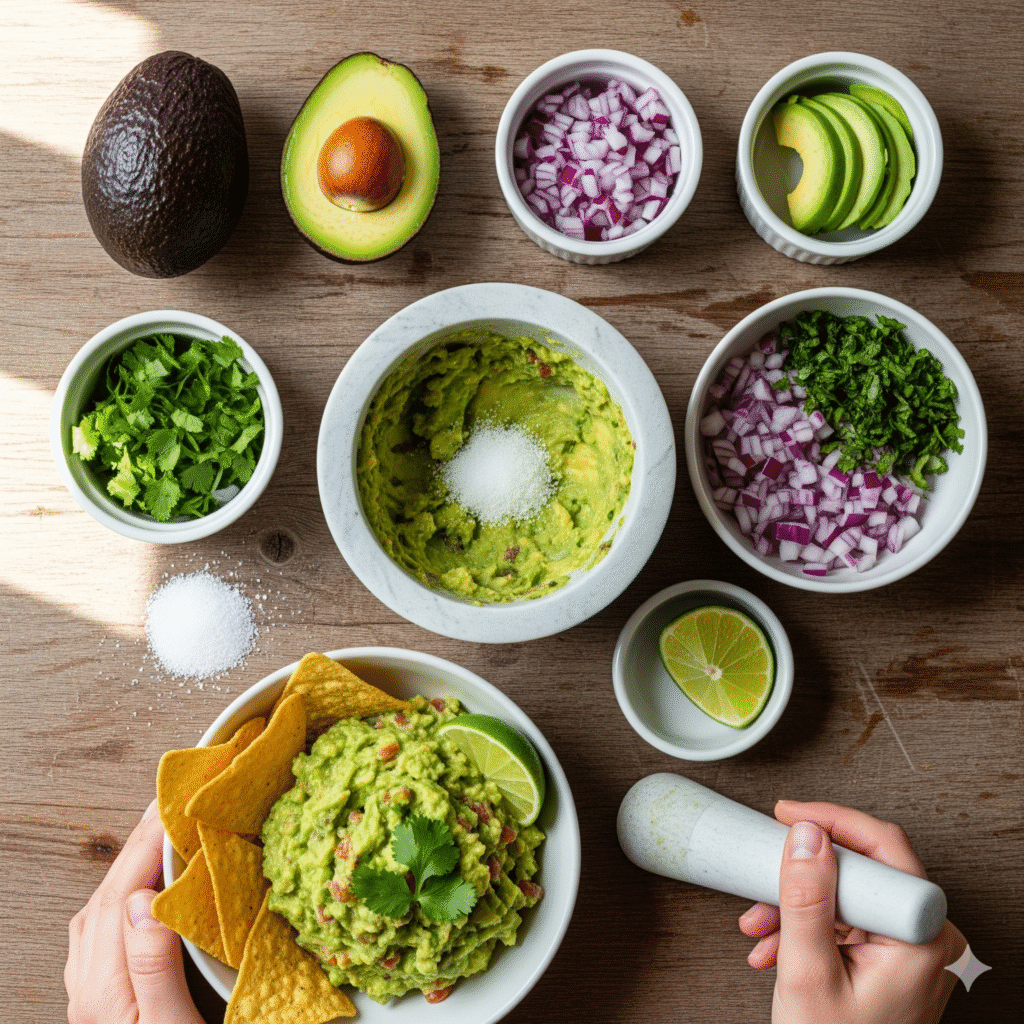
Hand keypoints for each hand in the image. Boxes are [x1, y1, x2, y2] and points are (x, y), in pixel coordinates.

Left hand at [65, 799, 204, 1023]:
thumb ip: (152, 968)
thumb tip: (143, 899)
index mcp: (104, 985)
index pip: (125, 889)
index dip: (150, 840)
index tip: (177, 802)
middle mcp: (87, 981)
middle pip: (107, 890)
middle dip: (139, 839)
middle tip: (173, 800)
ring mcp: (87, 988)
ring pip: (99, 906)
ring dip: (128, 861)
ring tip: (160, 829)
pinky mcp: (97, 995)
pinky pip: (98, 926)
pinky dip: (119, 890)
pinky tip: (137, 886)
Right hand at [738, 800, 965, 1023]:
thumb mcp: (807, 973)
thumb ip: (805, 899)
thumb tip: (806, 835)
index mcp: (921, 939)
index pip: (883, 847)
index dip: (831, 822)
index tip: (788, 815)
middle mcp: (925, 939)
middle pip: (860, 869)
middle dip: (801, 876)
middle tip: (765, 875)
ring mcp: (908, 951)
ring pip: (845, 894)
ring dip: (795, 905)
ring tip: (761, 929)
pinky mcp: (889, 960)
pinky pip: (844, 921)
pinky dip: (806, 927)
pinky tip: (776, 946)